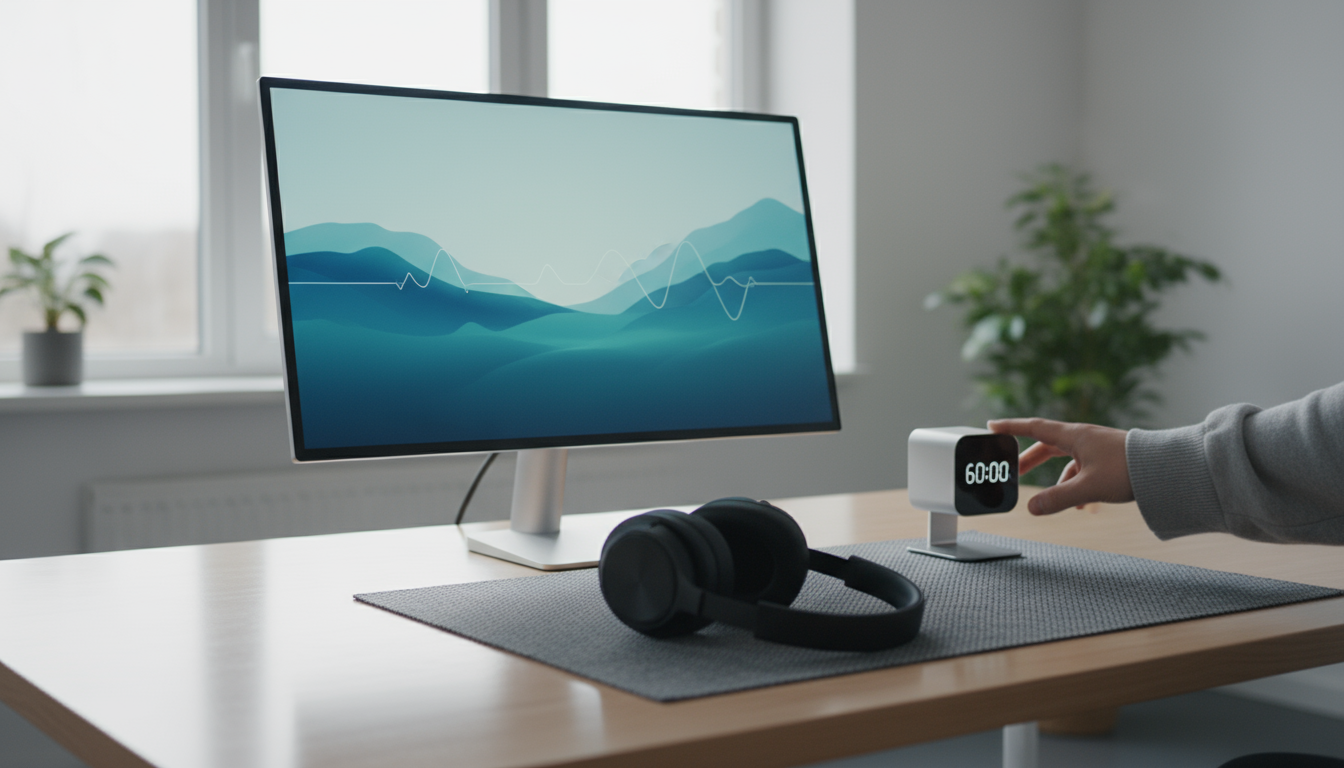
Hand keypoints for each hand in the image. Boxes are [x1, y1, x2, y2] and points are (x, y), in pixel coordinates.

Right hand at [987, 418, 1133, 515]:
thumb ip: (1058, 498)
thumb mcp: (1089, 487)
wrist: (1165, 467)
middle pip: (1047, 445)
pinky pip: (1083, 469)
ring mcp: (1097, 448)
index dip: (1012, 427)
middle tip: (1014, 471)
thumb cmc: (1128, 469)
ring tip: (1052, 499)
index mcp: (1074, 436)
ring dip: (1056, 478)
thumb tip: (1032, 508)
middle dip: (1029, 459)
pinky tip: (1083, 504)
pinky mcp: (1108, 459)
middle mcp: (1083, 438)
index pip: (1034, 427)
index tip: (993, 426)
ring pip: (1066, 459)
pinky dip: (1076, 484)